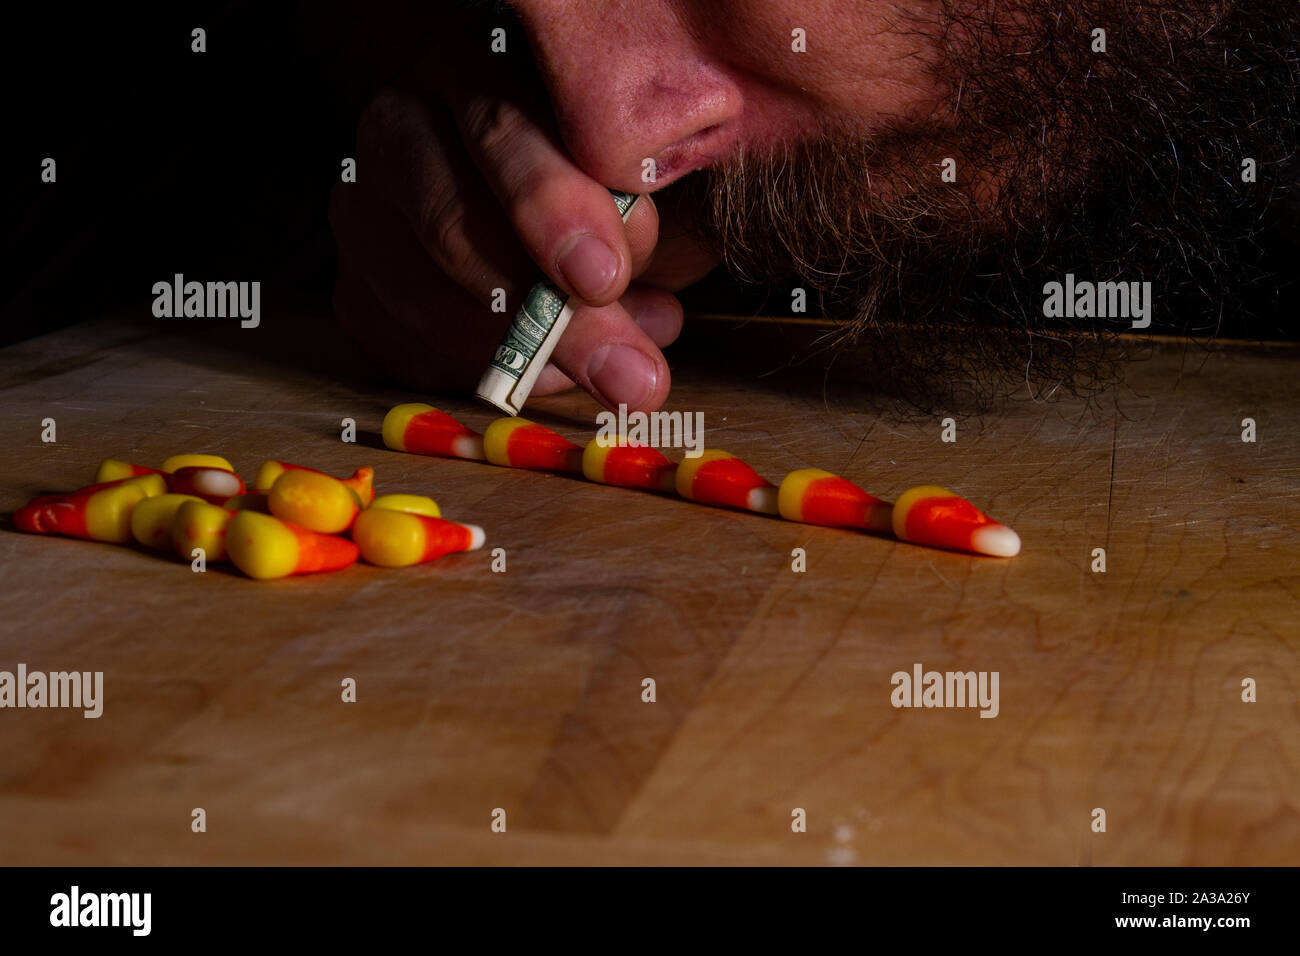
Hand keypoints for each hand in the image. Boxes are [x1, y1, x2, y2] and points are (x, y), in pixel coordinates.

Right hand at [330, 77, 718, 411]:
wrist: (536, 204)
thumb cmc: (598, 181)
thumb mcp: (629, 174)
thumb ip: (637, 223)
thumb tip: (652, 320)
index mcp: (474, 70)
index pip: (501, 134)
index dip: (552, 210)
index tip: (604, 278)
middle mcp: (398, 128)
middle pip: (452, 228)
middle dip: (549, 315)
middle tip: (624, 372)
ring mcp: (364, 210)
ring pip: (424, 301)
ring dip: (525, 356)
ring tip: (609, 369)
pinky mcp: (354, 286)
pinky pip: (406, 351)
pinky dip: (483, 378)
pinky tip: (549, 374)